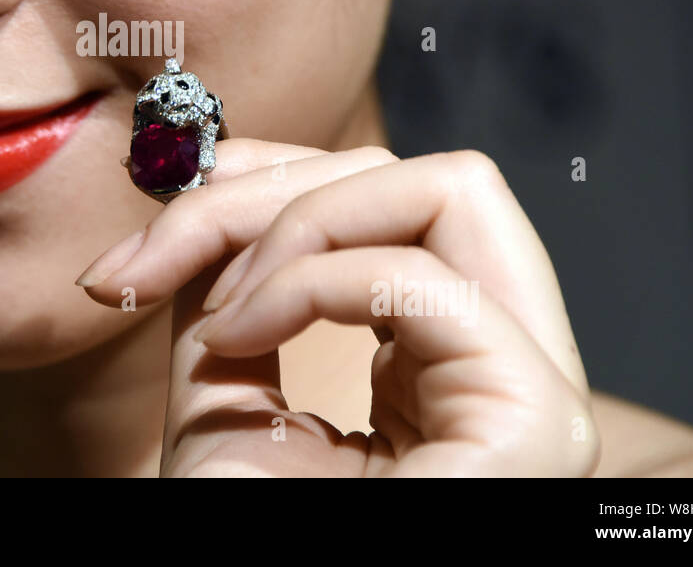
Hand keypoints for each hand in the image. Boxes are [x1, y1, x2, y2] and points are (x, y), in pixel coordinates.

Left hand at [78, 139, 598, 475]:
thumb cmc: (245, 522)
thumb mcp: (226, 374)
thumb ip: (238, 272)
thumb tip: (216, 171)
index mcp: (439, 350)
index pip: (394, 197)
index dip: (268, 179)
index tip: (155, 243)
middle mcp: (504, 359)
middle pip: (426, 179)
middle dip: (274, 186)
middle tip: (163, 251)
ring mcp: (534, 388)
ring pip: (448, 192)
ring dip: (293, 222)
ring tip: (216, 312)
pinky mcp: (536, 420)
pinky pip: (421, 278)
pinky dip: (312, 276)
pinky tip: (238, 333)